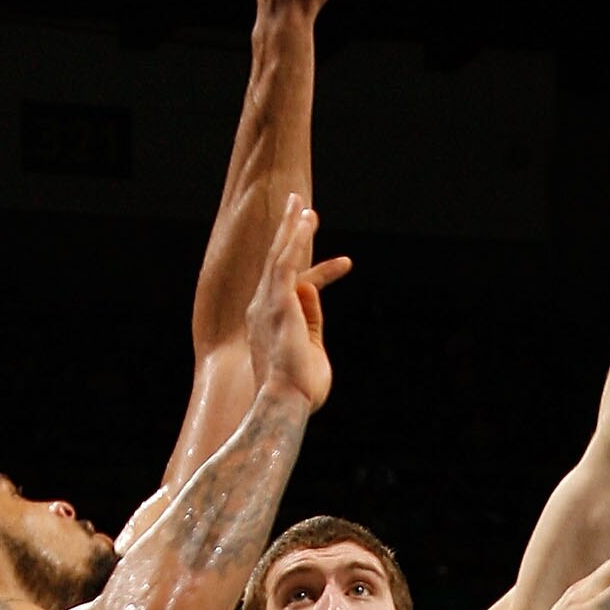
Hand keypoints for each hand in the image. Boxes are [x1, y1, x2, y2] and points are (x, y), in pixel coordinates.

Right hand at [247, 194, 350, 409]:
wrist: (285, 402)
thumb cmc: (299, 389)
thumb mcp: (311, 349)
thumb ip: (311, 320)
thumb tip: (313, 291)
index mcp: (269, 324)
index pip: (293, 290)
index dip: (320, 274)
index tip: (347, 264)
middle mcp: (262, 309)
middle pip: (278, 264)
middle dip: (290, 235)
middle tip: (302, 209)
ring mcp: (268, 304)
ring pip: (280, 257)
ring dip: (292, 229)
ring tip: (305, 206)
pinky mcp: (277, 302)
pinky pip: (286, 263)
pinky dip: (296, 240)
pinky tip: (305, 221)